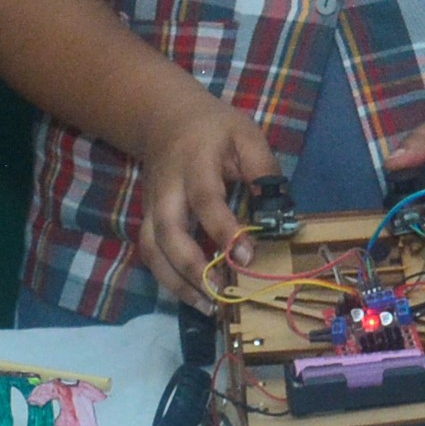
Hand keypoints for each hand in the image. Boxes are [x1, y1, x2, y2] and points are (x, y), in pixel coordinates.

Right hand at [136, 92, 277, 307]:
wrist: (164, 118)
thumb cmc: (215, 129)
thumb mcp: (246, 134)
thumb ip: (262, 168)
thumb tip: (277, 211)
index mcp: (195, 164)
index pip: (206, 200)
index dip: (225, 231)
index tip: (247, 258)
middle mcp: (167, 190)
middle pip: (168, 232)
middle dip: (192, 268)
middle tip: (221, 295)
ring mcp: (152, 207)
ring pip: (152, 250)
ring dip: (176, 283)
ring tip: (207, 307)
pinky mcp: (147, 220)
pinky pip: (150, 255)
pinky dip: (167, 280)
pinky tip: (193, 296)